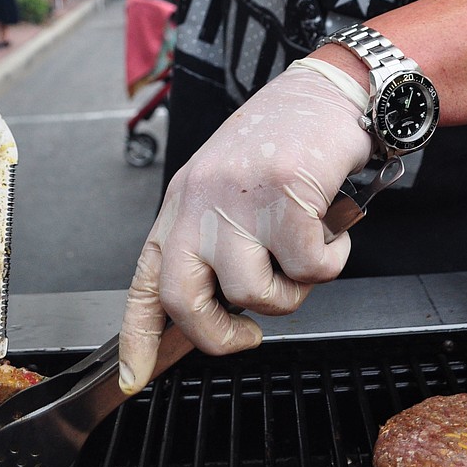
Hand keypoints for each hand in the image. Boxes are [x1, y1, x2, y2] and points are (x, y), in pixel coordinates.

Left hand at [118, 62, 371, 393]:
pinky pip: (309, 268)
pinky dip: (331, 259)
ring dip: (293, 288)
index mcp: (182, 202)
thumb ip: (216, 239)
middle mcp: (201, 200)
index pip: (146, 280)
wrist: (327, 89)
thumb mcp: (228, 186)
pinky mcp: (286, 194)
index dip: (137, 337)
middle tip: (249, 333)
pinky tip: (332, 228)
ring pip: (255, 292)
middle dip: (220, 334)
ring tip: (306, 251)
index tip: (134, 377)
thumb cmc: (284, 139)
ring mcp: (241, 198)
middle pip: (185, 299)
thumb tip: (220, 305)